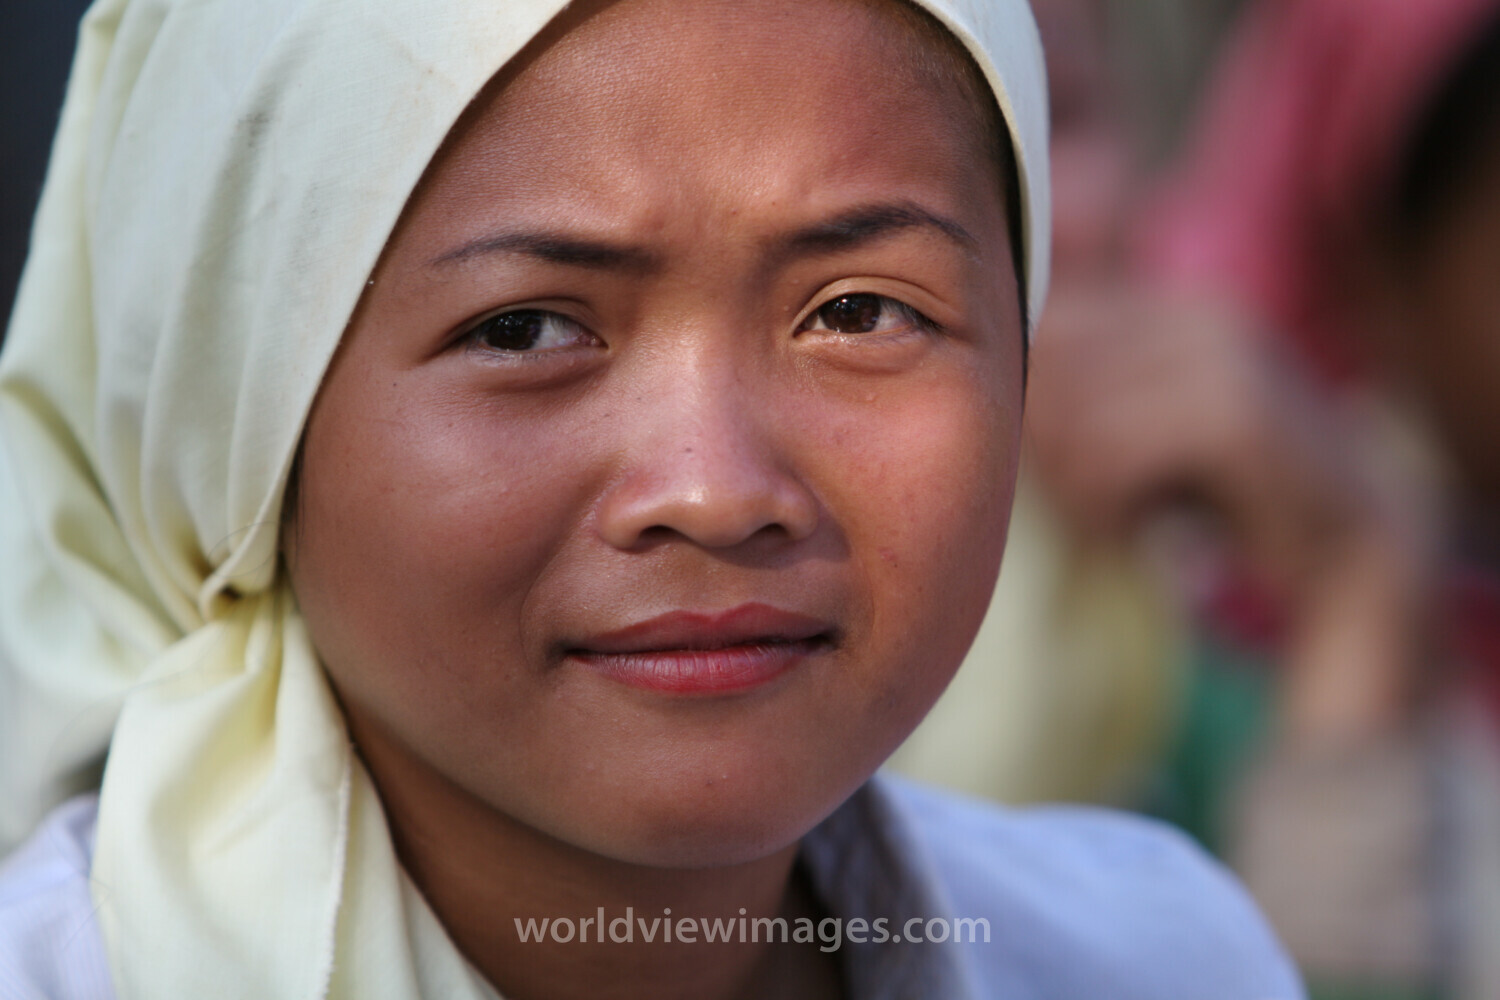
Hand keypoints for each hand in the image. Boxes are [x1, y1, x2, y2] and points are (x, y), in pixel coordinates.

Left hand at [1025, 282, 1438, 742]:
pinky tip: (1135, 530)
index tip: (1052, 466)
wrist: (1349, 542)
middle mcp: (1186, 314)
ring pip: (1070, 420)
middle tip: (1084, 502)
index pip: (1039, 329)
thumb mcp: (1137, 434)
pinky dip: (1105, 509)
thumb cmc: (1220, 494)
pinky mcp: (1234, 414)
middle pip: (1043, 370)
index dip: (1026, 405)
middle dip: (1045, 449)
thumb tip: (990, 397)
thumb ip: (1072, 403)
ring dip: (1074, 490)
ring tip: (1110, 518)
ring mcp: (1217, 356)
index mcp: (1159, 308)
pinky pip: (1110, 459)